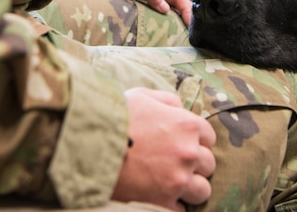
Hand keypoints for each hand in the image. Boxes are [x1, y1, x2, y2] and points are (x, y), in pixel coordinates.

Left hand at [89, 0, 191, 24]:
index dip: (187, 9)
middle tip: (193, 30)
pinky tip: (169, 27)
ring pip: (170, 6)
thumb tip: (167, 8)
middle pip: (177, 2)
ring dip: (179, 16)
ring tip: (185, 30)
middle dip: (187, 14)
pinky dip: (168, 18)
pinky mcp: (142, 2)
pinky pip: (160, 10)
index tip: (192, 23)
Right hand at [112, 88, 215, 210]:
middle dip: (194, 163)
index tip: (181, 143)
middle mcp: (188, 152)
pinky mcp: (162, 201)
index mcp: (187, 125)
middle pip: (208, 164)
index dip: (195, 139)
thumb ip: (167, 100)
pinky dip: (172, 204)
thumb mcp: (142, 96)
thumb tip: (179, 109)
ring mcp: (177, 179)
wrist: (87, 144)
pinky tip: (159, 194)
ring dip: (190, 187)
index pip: (209, 137)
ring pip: (202, 190)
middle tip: (174, 163)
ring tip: (173, 182)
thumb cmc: (114, 116)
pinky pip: (181, 209)